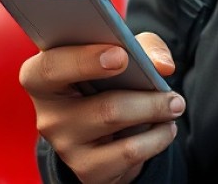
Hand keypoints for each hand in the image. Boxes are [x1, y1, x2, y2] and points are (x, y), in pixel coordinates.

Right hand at [20, 32, 183, 183]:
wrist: (105, 128)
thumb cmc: (107, 77)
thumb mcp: (121, 52)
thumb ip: (143, 47)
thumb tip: (163, 66)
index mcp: (42, 76)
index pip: (51, 68)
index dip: (84, 60)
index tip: (121, 54)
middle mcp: (49, 114)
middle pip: (99, 106)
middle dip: (140, 97)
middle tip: (166, 86)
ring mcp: (66, 146)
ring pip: (117, 126)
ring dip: (155, 112)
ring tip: (175, 104)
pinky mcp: (86, 170)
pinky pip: (129, 153)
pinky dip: (156, 138)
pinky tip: (166, 128)